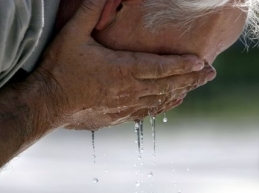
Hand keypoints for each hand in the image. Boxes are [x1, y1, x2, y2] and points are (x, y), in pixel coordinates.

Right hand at [35, 0, 215, 129]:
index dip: (184, 65)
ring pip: (160, 100)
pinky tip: (169, 104)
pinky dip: (162, 106)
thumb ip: (91, 10)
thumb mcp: (73, 34)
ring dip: (180, 93)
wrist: (47, 103)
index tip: (203, 63)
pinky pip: (146, 112)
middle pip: (167, 85)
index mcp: (122, 69)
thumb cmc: (60, 69)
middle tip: (211, 74)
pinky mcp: (117, 116)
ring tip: (195, 87)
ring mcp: (124, 106)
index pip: (161, 67)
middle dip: (191, 79)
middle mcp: (128, 90)